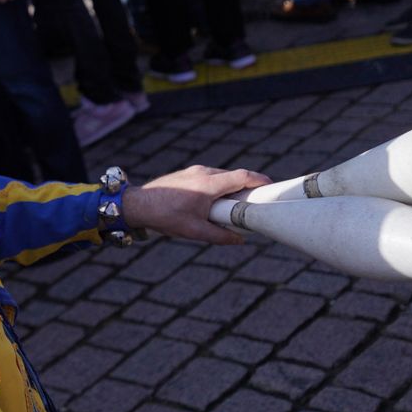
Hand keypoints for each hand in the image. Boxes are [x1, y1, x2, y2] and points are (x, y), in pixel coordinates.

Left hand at [122, 165, 272, 244]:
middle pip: (235, 176)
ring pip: (223, 177)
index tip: (274, 187)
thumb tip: (241, 239)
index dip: (260, 181)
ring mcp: (194, 171)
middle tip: (260, 203)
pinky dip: (221, 187)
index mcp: (208, 184)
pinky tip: (220, 203)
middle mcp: (203, 173)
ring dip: (234, 188)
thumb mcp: (195, 231)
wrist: (137, 204)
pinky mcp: (188, 174)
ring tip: (240, 207)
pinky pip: (212, 178)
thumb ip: (221, 236)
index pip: (242, 176)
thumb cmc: (165, 216)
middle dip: (249, 188)